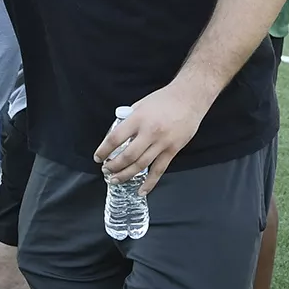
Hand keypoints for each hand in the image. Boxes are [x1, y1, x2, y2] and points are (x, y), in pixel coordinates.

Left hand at [94, 82, 209, 193]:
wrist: (189, 98)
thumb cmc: (165, 99)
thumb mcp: (140, 104)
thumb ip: (128, 120)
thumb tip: (117, 134)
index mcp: (138, 118)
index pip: (115, 138)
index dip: (104, 150)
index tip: (98, 157)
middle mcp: (150, 132)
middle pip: (127, 156)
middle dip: (113, 166)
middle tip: (106, 170)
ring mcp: (162, 143)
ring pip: (141, 165)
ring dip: (126, 175)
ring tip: (115, 179)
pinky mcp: (173, 150)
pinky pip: (159, 170)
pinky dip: (150, 182)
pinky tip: (142, 190)